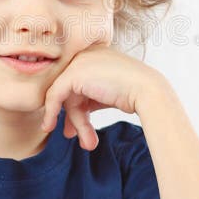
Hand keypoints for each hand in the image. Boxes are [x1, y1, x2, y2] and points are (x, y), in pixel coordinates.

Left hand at [40, 43, 163, 150]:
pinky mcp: (72, 73)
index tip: (75, 128)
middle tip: (72, 136)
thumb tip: (71, 118)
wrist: (149, 92)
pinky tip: (50, 126)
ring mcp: (78, 61)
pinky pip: (55, 95)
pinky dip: (51, 112)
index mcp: (95, 54)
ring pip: (65, 96)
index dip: (76, 107)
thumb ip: (89, 100)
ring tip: (87, 144)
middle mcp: (85, 54)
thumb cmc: (135, 94)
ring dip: (76, 122)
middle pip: (71, 89)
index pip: (78, 82)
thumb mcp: (107, 95)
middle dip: (73, 116)